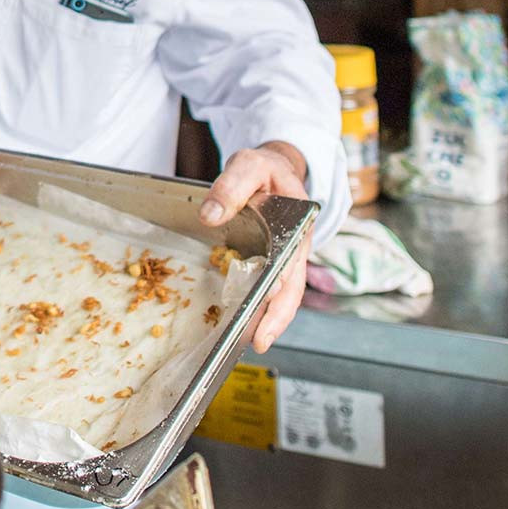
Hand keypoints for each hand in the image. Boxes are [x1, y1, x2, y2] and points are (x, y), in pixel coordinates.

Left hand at [199, 141, 308, 352]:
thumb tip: (209, 216)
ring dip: (267, 318)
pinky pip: (263, 285)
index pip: (292, 267)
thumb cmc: (265, 168)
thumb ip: (231, 186)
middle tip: (258, 342)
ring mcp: (282, 258)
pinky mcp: (267, 261)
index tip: (267, 312)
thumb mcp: (249, 165)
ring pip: (279, 294)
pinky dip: (254, 304)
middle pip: (290, 289)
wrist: (272, 168)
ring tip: (250, 342)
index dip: (281, 293)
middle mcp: (294, 249)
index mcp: (297, 228)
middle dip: (276, 318)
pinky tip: (239, 319)